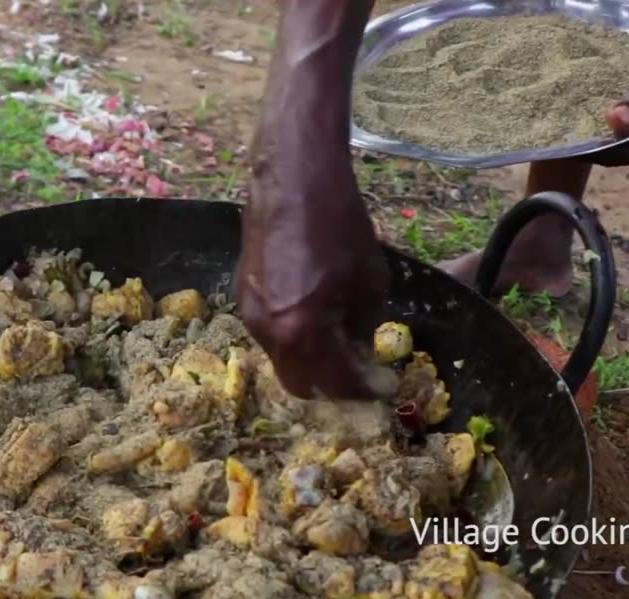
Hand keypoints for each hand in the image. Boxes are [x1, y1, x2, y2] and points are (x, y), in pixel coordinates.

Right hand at [237, 134, 389, 399]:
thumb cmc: (340, 224)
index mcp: (304, 330)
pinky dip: (295, 338)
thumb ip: (363, 328)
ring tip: (341, 342)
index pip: (336, 384)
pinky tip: (315, 316)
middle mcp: (270, 332)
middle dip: (333, 387)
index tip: (384, 387)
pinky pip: (272, 335)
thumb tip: (360, 353)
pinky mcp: (243, 297)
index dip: (365, 391)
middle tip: (360, 374)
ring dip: (313, 362)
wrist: (292, 178)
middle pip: (301, 386)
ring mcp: (251, 316)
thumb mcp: (370, 281)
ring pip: (284, 361)